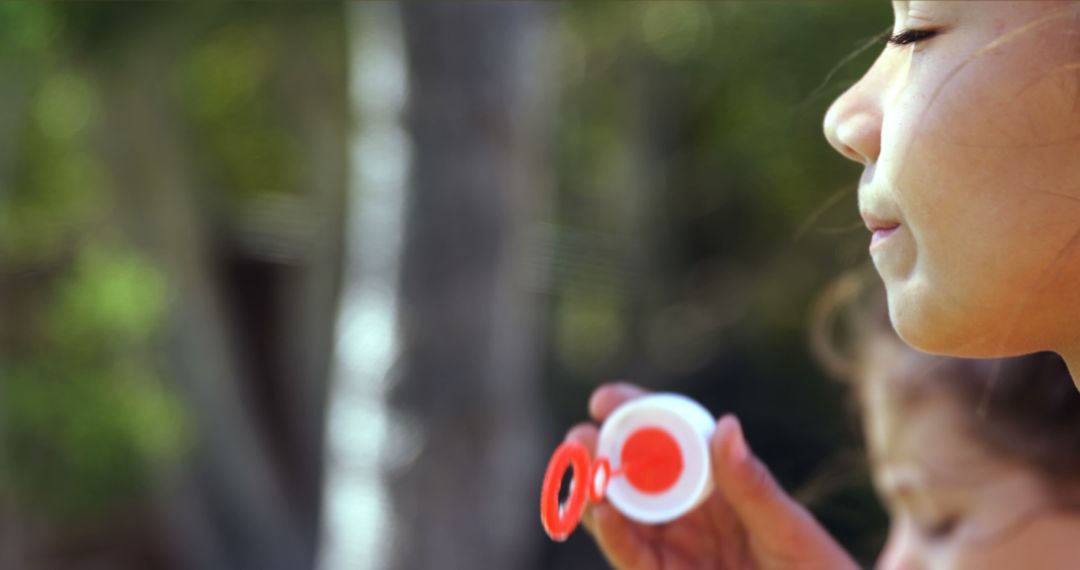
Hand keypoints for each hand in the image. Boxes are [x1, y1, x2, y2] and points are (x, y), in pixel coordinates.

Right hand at [566, 383, 858, 569]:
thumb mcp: (791, 531)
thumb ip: (752, 487)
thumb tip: (726, 425)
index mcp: (720, 488)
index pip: (671, 443)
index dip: (636, 418)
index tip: (604, 398)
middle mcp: (691, 515)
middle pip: (634, 477)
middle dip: (601, 454)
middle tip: (579, 437)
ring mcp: (678, 551)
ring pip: (622, 516)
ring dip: (595, 492)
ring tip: (580, 469)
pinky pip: (633, 558)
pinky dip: (613, 535)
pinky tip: (602, 512)